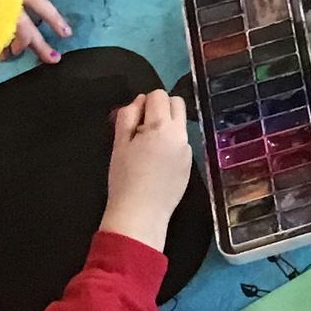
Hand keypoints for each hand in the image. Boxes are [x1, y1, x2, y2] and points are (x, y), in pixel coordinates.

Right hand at [100, 91, 192, 249]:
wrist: (141, 215)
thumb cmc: (124, 179)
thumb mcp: (119, 145)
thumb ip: (128, 117)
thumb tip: (138, 101)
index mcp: (161, 127)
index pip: (158, 95)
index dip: (144, 103)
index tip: (133, 121)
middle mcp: (180, 134)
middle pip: (176, 103)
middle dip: (160, 108)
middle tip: (142, 128)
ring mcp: (188, 149)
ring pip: (180, 123)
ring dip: (167, 125)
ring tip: (148, 147)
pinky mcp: (190, 164)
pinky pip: (182, 142)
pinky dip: (171, 143)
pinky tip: (158, 162)